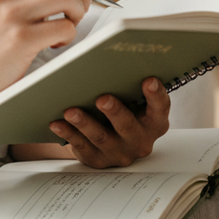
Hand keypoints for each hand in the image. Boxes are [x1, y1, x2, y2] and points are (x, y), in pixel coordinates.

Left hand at [48, 77, 169, 168]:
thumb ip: (127, 83)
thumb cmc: (123, 109)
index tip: (149, 79)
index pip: (160, 108)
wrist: (110, 140)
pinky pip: (82, 147)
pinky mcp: (98, 159)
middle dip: (115, 112)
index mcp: (153, 122)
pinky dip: (68, 134)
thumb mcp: (131, 98)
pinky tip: (57, 123)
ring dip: (85, 123)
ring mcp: (119, 152)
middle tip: (102, 99)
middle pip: (128, 126)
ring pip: (101, 138)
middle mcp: (139, 140)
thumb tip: (108, 58)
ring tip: (71, 111)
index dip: (156, 95)